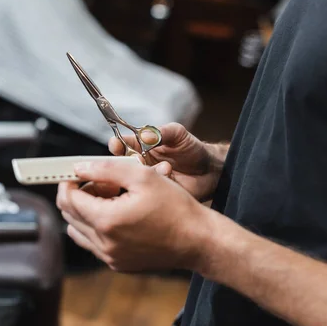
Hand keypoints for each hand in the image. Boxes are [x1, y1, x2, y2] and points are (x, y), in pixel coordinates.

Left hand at [56, 159, 214, 271]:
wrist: (198, 240)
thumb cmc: (176, 207)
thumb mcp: (142, 176)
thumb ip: (106, 169)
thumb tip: (79, 168)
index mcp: (107, 221)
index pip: (68, 199)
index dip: (69, 181)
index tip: (77, 172)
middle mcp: (104, 243)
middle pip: (70, 215)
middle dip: (79, 194)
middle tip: (101, 182)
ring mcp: (110, 257)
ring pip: (78, 231)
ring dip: (85, 211)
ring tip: (110, 199)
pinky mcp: (119, 264)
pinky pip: (94, 244)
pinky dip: (97, 227)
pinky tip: (119, 215)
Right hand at [109, 123, 223, 201]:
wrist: (210, 170)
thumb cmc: (192, 149)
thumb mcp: (178, 134)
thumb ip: (161, 132)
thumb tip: (144, 134)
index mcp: (141, 147)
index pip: (122, 145)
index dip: (117, 144)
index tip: (116, 144)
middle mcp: (141, 164)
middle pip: (123, 164)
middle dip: (129, 161)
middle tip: (139, 158)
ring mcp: (147, 180)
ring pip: (135, 178)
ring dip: (148, 171)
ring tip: (167, 167)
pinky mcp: (156, 194)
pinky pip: (150, 190)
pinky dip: (160, 182)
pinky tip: (171, 175)